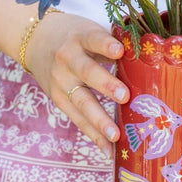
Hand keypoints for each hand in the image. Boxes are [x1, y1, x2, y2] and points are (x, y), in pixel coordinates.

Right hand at [23, 12, 127, 157]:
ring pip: (81, 101)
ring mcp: (61, 81)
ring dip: (99, 120)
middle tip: (125, 96)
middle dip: (105, 85)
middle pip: (86, 72)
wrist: (35, 41)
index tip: (119, 50)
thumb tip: (146, 62)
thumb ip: (111, 46)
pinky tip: (107, 149)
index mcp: (80, 37)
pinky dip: (93, 135)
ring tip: (115, 135)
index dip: (105, 44)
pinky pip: (77, 118)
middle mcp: (67, 59)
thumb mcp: (88, 31)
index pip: (92, 39)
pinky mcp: (58, 99)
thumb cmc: (74, 37)